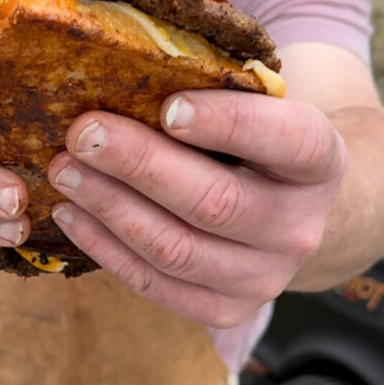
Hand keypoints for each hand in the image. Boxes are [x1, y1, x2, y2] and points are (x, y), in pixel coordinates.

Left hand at [47, 90, 346, 327]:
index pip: (286, 141)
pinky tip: (70, 213)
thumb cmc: (255, 147)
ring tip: (64, 171)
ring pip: (174, 249)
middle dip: (139, 165)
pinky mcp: (224, 310)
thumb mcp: (258, 112)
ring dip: (109, 207)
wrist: (286, 214)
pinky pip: (153, 284)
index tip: (167, 106)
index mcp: (319, 163)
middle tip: (82, 134)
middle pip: (213, 202)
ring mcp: (263, 278)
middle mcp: (298, 228)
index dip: (227, 124)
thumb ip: (213, 97)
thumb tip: (122, 74)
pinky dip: (104, 247)